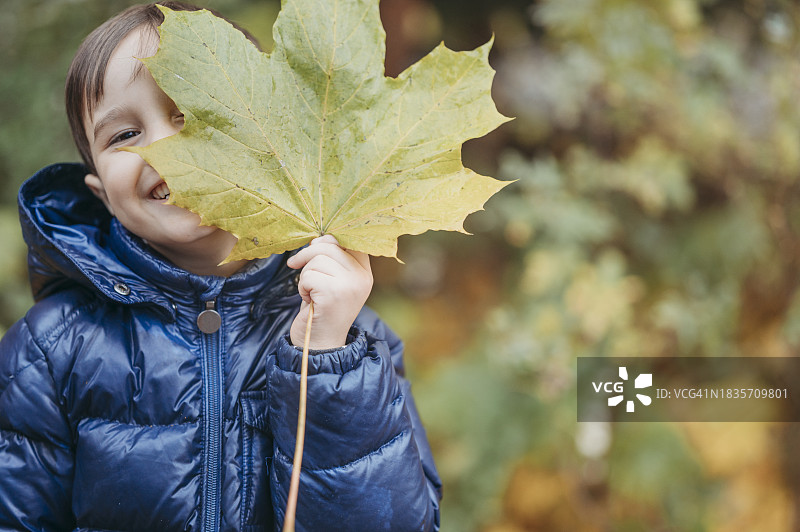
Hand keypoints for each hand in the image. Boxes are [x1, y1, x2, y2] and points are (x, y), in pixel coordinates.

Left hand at [286, 235, 372, 349]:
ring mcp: (350, 285)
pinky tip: (310, 301)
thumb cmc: (322, 310)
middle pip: (329, 246)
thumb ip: (332, 259)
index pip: (349, 240)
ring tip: (312, 293)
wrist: (321, 344)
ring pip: (316, 260)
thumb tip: (317, 239)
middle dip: (309, 257)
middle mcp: (362, 277)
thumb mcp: (334, 281)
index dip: (328, 242)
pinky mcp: (333, 294)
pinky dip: (302, 287)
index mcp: (364, 272)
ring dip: (305, 276)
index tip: (314, 250)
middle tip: (304, 275)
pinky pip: (308, 275)